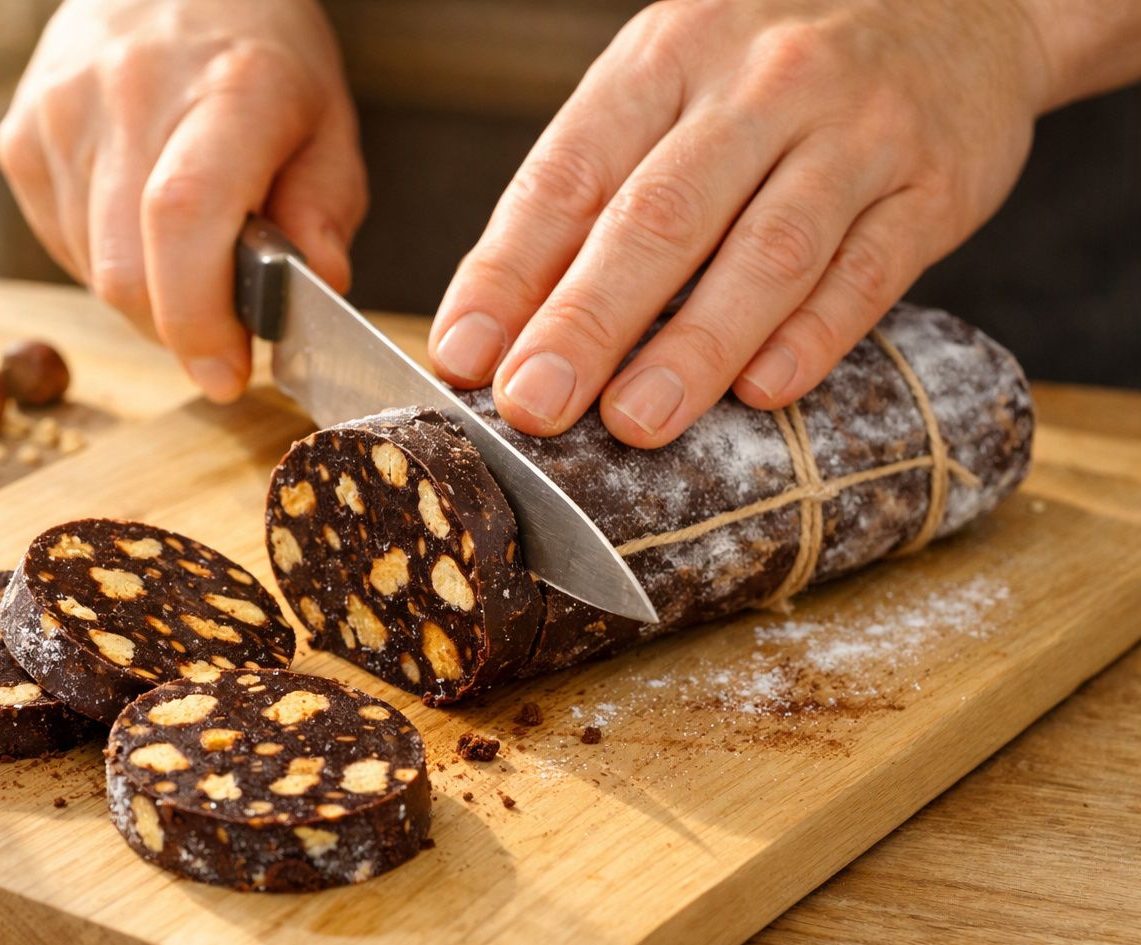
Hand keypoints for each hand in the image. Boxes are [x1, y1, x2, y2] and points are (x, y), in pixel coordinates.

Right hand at [0, 0, 364, 400]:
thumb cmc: (256, 54)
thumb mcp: (325, 121)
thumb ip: (325, 210)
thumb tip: (316, 289)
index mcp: (225, 90)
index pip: (184, 219)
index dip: (199, 318)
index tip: (226, 372)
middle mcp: (128, 96)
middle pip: (127, 272)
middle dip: (179, 330)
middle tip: (223, 329)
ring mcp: (60, 116)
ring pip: (93, 272)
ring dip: (148, 296)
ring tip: (187, 253)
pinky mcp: (20, 138)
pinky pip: (60, 246)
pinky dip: (107, 263)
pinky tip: (140, 223)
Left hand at [427, 0, 1051, 445]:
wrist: (959, 2)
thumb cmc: (770, 73)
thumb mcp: (668, 90)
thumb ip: (591, 195)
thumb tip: (495, 327)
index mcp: (665, 59)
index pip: (569, 173)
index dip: (509, 271)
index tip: (464, 357)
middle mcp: (757, 86)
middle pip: (659, 215)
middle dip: (587, 319)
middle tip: (534, 404)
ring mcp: (854, 133)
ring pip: (768, 250)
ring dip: (696, 345)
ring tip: (636, 423)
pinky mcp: (933, 188)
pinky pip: (869, 270)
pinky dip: (814, 336)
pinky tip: (765, 391)